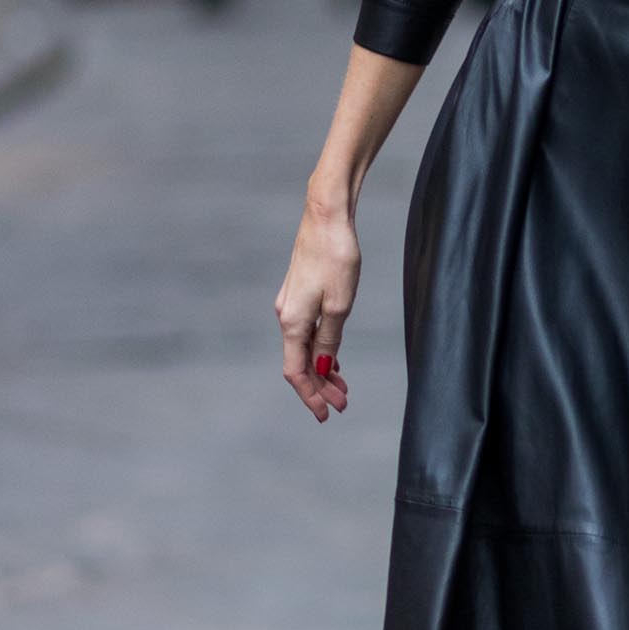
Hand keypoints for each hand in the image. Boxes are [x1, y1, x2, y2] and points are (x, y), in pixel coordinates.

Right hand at [276, 197, 359, 421]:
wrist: (327, 215)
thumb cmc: (336, 256)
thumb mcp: (340, 305)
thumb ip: (330, 340)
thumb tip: (324, 368)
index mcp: (292, 322)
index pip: (296, 371)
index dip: (311, 395)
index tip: (327, 414)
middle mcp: (286, 315)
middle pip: (299, 363)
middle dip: (320, 387)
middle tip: (342, 404)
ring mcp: (291, 303)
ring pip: (304, 348)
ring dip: (322, 369)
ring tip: (342, 387)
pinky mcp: (300, 292)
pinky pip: (307, 332)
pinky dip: (321, 349)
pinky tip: (334, 358)